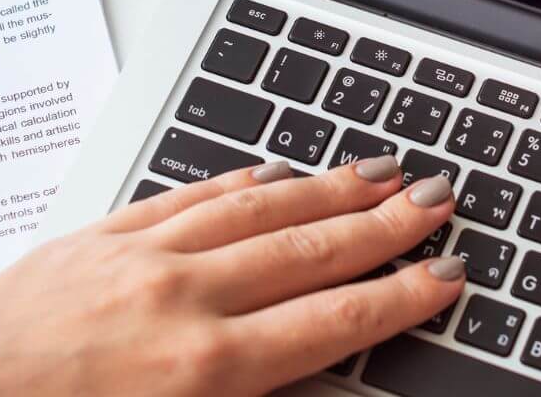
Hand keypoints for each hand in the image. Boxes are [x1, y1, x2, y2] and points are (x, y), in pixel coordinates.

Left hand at [0, 155, 461, 396]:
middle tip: (438, 200)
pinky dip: (239, 182)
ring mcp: (140, 259)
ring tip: (378, 171)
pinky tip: (271, 172)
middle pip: (308, 252)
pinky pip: (186, 198)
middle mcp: (183, 301)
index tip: (442, 273)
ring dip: (326, 188)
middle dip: (382, 225)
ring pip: (257, 209)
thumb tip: (305, 365)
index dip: (397, 295)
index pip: (331, 322)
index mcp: (205, 370)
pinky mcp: (98, 237)